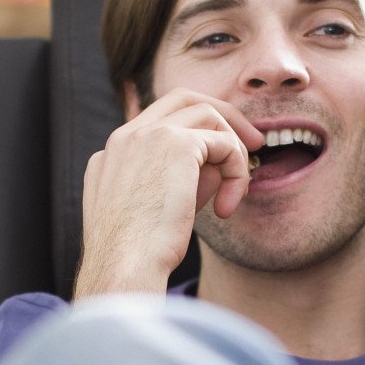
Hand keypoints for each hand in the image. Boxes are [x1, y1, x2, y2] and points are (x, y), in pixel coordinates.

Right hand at [74, 89, 262, 297]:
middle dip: (223, 115)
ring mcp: (148, 134)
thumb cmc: (138, 255)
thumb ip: (180, 180)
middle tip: (252, 143)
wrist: (124, 266)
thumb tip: (220, 166)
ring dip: (233, 151)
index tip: (220, 155)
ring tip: (236, 192)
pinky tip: (226, 208)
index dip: (195, 131)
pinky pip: (224, 144)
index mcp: (112, 153)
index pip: (158, 120)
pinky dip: (236, 171)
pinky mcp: (175, 143)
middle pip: (183, 98)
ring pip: (208, 116)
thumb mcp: (154, 211)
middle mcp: (126, 136)